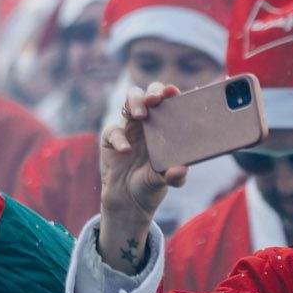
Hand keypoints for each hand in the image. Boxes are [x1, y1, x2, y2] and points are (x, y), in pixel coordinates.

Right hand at [96, 84, 186, 270]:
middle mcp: (148, 122)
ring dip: (136, 102)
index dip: (172, 93)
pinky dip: (119, 138)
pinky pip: (113, 130)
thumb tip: (181, 170)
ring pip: (130, 100)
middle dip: (153, 91)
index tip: (175, 92)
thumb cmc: (150, 185)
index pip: (170, 103)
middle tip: (156, 100)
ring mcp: (128, 127)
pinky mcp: (111, 137)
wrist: (128, 201)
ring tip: (141, 116)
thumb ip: (174, 176)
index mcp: (166, 127)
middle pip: (150, 93)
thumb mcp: (165, 182)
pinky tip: (126, 151)